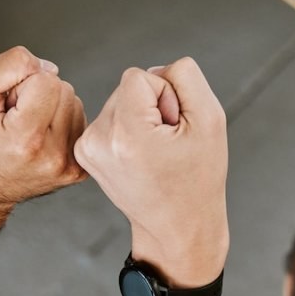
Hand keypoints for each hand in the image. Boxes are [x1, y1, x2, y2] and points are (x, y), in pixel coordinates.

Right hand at [0, 46, 87, 222]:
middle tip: (13, 119)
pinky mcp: (77, 170)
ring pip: (74, 104)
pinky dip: (59, 123)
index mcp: (26, 139)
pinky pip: (79, 123)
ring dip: (50, 108)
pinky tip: (38, 138)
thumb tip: (49, 68)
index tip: (6, 107)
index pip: (47, 80)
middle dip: (38, 95)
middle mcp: (52, 157)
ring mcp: (68, 167)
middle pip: (64, 90)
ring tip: (24, 129)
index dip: (22, 84)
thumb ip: (10, 65)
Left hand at [74, 57, 228, 285]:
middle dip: (152, 107)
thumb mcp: (210, 119)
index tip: (173, 130)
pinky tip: (141, 155)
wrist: (177, 226)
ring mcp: (87, 148)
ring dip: (141, 118)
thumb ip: (185, 77)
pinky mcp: (84, 152)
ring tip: (155, 152)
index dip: (166, 96)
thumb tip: (155, 70)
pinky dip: (128, 129)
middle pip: (127, 87)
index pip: (140, 75)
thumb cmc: (198, 178)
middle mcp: (98, 140)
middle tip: (167, 144)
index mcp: (127, 134)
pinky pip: (111, 117)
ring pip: (119, 101)